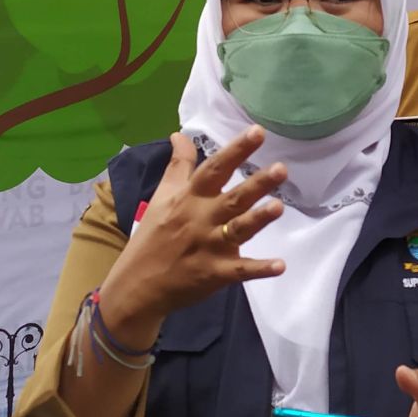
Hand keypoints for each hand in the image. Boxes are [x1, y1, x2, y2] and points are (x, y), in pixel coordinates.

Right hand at [100, 125, 286, 326]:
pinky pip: (240, 270)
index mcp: (189, 198)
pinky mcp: (215, 274)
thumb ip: (178, 165)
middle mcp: (201, 219)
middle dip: (257, 184)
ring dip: (259, 219)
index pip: (215, 169)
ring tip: (279, 207)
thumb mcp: (162, 196)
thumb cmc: (152, 236)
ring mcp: (210, 247)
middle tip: (281, 169)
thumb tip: (180, 135)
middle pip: (233, 198)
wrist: (137, 284)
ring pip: (238, 230)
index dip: (236, 150)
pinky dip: (260, 269)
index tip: (258, 132)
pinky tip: (280, 266)